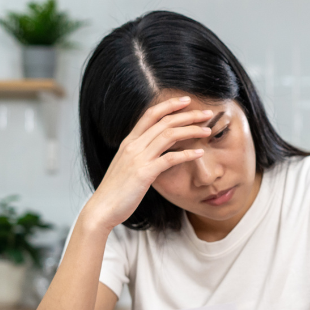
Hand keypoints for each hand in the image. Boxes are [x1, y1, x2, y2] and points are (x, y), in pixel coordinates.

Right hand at [83, 96, 211, 231]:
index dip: (169, 105)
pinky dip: (187, 154)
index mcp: (128, 142)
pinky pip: (170, 158)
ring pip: (169, 135)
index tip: (186, 101)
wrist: (102, 208)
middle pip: (164, 121)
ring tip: (208, 130)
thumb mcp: (126, 165)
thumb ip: (139, 154)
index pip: (150, 114)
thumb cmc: (116, 190)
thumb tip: (155, 148)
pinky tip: (200, 153)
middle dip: (188, 115)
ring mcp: (138, 158)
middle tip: (207, 113)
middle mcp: (133, 146)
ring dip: (191, 130)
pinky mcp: (144, 173)